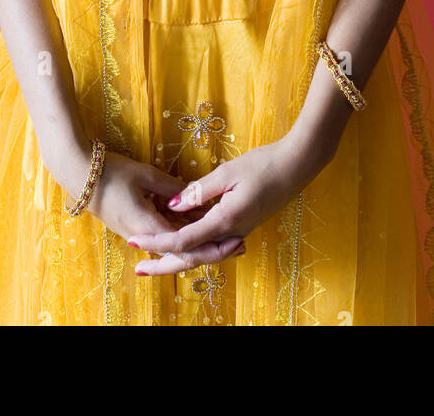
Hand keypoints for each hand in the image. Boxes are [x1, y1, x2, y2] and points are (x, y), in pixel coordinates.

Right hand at [81, 150, 243, 270]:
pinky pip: (163, 236)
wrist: (78, 174)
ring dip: (197, 243)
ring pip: (173, 245)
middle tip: (238, 245)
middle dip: (211, 250)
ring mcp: (137, 232)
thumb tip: (194, 196)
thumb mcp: (145, 174)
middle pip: (181, 252)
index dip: (210, 246)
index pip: (184, 246)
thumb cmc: (111, 171)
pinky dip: (182, 235)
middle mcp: (142, 235)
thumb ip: (172, 187)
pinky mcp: (133, 226)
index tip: (233, 242)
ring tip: (228, 238)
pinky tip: (198, 227)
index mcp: (147, 225)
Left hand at [125, 135, 320, 276]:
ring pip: (203, 254)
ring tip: (154, 259)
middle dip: (163, 265)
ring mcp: (239, 231)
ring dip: (178, 258)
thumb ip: (199, 191)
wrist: (298, 166)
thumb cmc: (264, 164)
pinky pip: (213, 244)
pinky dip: (195, 247)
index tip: (134, 240)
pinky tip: (182, 240)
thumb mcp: (227, 172)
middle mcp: (231, 233)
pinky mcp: (242, 225)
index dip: (157, 243)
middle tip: (139, 270)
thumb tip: (173, 206)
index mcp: (225, 221)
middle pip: (192, 258)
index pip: (183, 241)